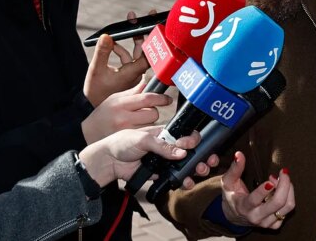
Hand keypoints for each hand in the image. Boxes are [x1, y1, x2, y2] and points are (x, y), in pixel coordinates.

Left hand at [78, 126, 218, 188]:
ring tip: (199, 171)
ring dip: (196, 168)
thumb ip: (163, 146)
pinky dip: (184, 180)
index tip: (190, 145)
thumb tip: (182, 152)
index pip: (185, 136)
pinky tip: (187, 181)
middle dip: (202, 156)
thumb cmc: (122, 143)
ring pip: (186, 165)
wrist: (109, 161)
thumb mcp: (143, 139)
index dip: (192, 140)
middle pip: (191, 151)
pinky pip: (175, 177)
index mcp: (165, 134)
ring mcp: (164, 161)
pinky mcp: (159, 174)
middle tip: (206, 161)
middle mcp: (168, 147)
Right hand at [81, 81, 172, 143]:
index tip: (167, 100)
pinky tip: (138, 131)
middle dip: (153, 111)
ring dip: (150, 123)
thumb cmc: (103, 114)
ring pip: (151, 125)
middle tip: (146, 112)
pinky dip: (146, 132)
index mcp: (121, 103)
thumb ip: (133, 92)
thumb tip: (149, 82)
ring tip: (138, 122)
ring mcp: (126, 131)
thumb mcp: (115, 99)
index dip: (161, 98)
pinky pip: (146, 135)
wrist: (88, 133)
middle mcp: (123, 117)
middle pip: (153, 113)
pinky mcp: (128, 141)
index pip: (147, 98)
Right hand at [83, 10, 153, 106]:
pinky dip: (123, 49)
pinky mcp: (128, 74)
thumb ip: (102, 52)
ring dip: (132, 38)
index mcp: (132, 73)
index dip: (152, 38)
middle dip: (144, 31)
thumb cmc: (96, 92)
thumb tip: (106, 36)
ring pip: (137, 52)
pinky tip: (113, 44)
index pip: (149, 54)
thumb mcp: (96, 70)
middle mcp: (136, 73)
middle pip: (145, 49)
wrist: (93, 106)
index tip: (154, 24)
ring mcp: (133, 73)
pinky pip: (129, 58)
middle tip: (146, 15)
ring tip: (129, 22)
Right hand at [221, 151, 294, 228]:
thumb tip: (238, 155)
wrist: (234, 215)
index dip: (264, 190)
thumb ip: (235, 168)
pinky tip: (281, 189)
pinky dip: (289, 196)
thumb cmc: (232, 194)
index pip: (254, 200)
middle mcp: (256, 217)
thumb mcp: (228, 182)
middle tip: (282, 172)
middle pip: (277, 203)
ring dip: (288, 189)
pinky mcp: (274, 225)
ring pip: (287, 206)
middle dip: (284, 184)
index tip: (270, 180)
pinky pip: (288, 210)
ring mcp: (266, 222)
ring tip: (281, 179)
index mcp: (243, 207)